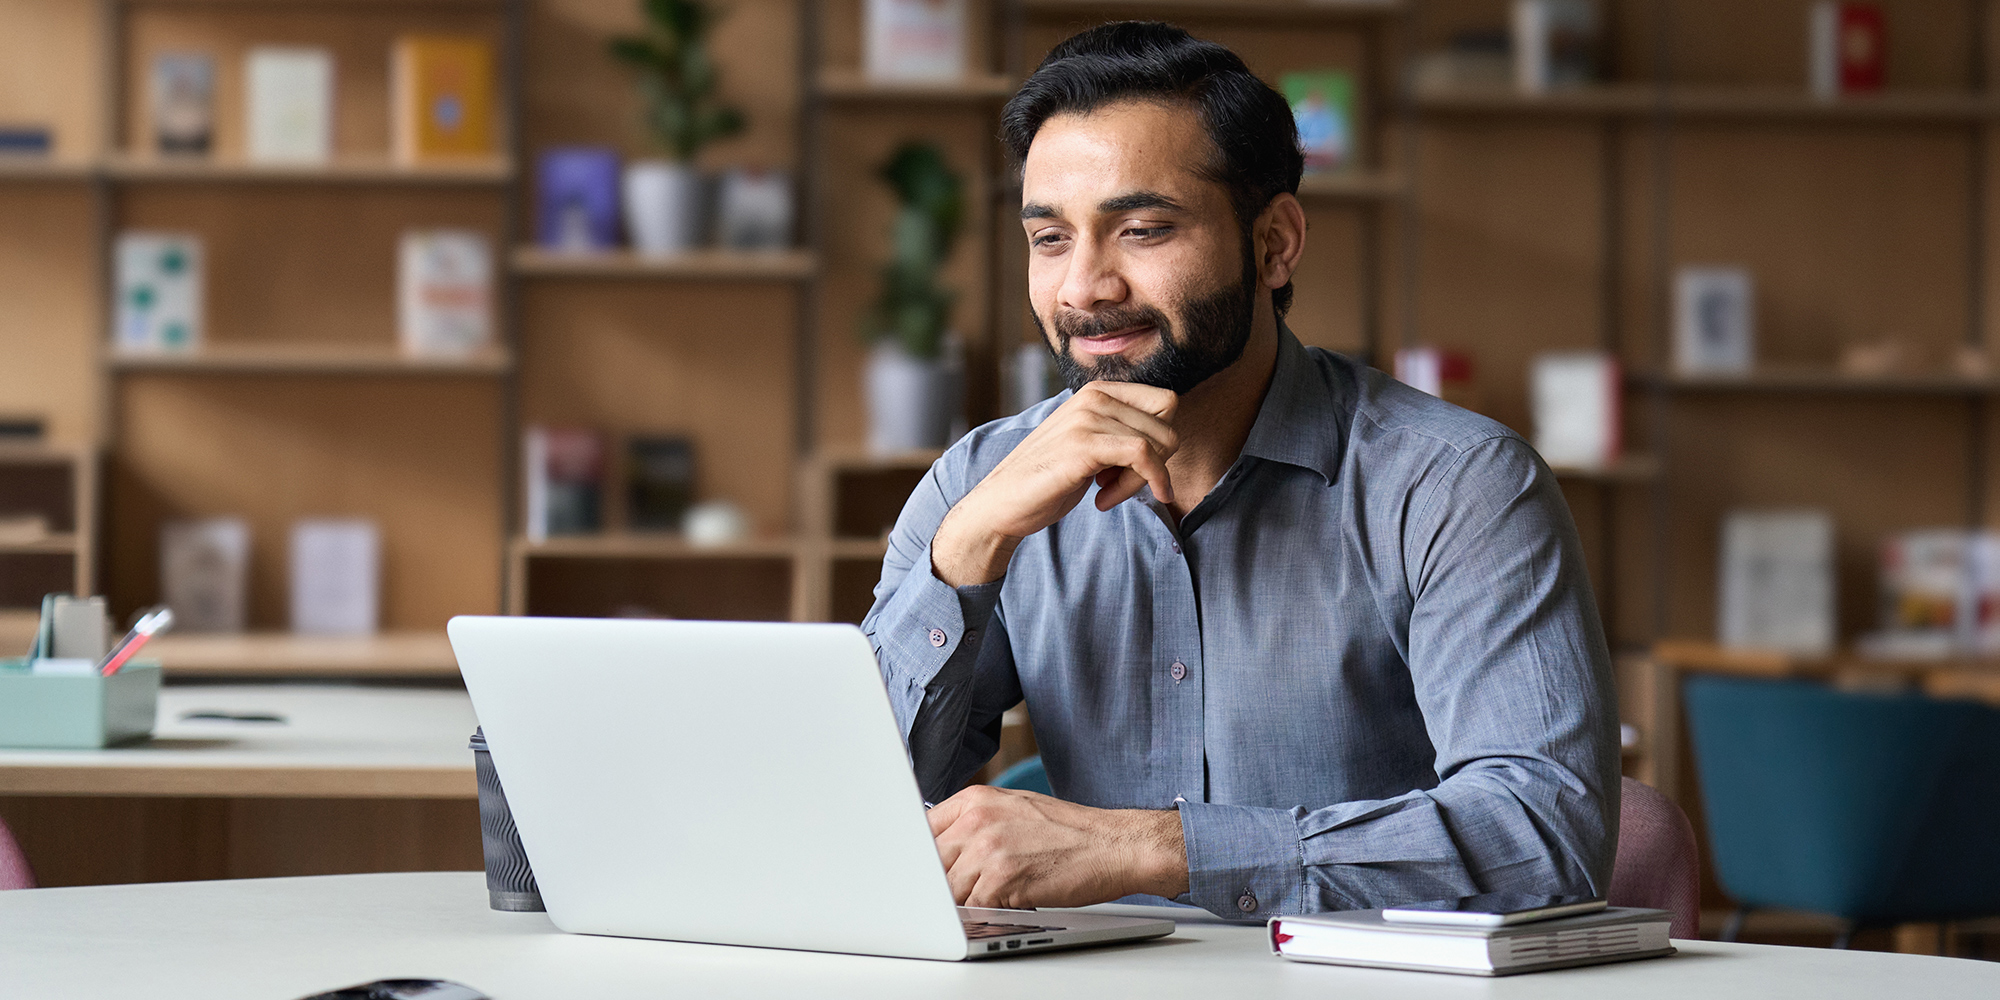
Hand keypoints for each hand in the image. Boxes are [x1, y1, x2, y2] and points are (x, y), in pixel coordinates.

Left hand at [927, 784, 1188, 908]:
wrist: (1113, 844)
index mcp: (975, 799)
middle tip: (964, 890)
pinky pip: (972, 908)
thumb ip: (974, 823)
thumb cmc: (1069, 831)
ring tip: (994, 895)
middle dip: (941, 883)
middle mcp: (976, 820)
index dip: (922, 857)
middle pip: (930, 864)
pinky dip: (984, 913)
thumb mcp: (1014, 809)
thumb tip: (940, 847)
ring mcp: (987, 849)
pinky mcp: (1002, 880)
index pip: (922, 831)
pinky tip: (1006, 904)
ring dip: (965, 901)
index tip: (922, 872)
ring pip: (948, 890)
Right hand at [932, 382, 1178, 585]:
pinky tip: (1106, 502)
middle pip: (1167, 424)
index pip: (1165, 403)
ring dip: (1141, 480)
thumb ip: (1120, 432)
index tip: (1135, 468)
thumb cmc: (1047, 478)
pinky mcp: (1084, 444)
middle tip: (1121, 485)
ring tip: (1107, 494)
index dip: (1161, 441)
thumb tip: (1169, 438)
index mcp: (1097, 391)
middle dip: (1156, 463)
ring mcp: (1087, 417)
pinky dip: (1142, 484)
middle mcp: (1094, 396)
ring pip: (1157, 444)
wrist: (1001, 502)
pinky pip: (1143, 456)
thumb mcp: (1090, 443)